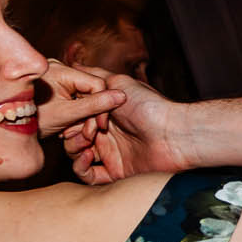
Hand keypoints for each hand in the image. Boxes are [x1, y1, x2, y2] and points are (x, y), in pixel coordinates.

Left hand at [36, 60, 125, 137]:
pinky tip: (66, 126)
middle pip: (90, 90)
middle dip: (91, 114)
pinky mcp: (53, 85)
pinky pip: (73, 97)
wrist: (5, 125)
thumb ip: (94, 105)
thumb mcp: (66, 114)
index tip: (100, 127)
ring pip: (83, 96)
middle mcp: (58, 68)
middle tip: (87, 134)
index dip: (103, 106)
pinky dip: (74, 112)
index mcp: (61, 70)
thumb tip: (121, 96)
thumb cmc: (32, 118)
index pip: (96, 84)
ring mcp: (55, 76)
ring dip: (83, 116)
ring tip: (71, 132)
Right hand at [64, 75, 192, 182]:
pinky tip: (87, 156)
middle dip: (69, 132)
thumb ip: (94, 76)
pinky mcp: (115, 172)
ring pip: (76, 155)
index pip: (76, 116)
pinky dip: (80, 167)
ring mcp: (110, 153)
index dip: (70, 115)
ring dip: (73, 148)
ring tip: (86, 141)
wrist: (172, 134)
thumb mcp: (118, 83)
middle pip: (73, 135)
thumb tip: (73, 66)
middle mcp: (106, 133)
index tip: (70, 112)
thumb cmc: (148, 106)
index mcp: (106, 113)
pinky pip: (88, 175)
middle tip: (77, 129)